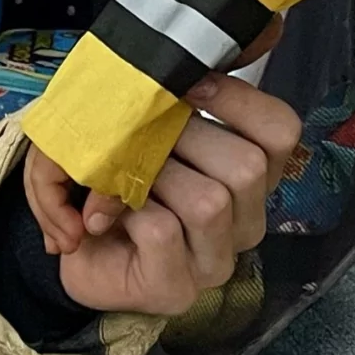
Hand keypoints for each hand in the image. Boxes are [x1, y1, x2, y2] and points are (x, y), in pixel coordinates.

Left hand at [21, 74, 300, 316]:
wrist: (72, 239)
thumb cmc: (116, 177)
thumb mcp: (150, 127)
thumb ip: (179, 97)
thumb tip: (192, 65)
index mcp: (252, 178)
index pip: (282, 131)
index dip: (239, 100)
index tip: (187, 85)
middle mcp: (246, 224)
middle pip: (246, 166)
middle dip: (184, 139)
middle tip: (143, 141)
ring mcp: (215, 263)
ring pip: (208, 202)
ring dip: (154, 178)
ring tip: (125, 181)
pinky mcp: (176, 289)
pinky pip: (161, 230)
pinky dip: (125, 210)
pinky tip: (108, 215)